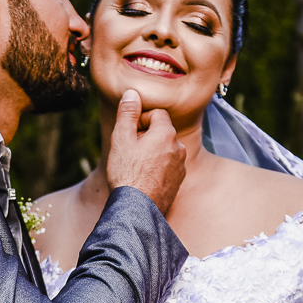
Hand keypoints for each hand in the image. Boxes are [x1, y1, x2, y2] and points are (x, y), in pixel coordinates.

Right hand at [106, 89, 186, 214]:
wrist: (137, 209)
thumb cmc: (127, 173)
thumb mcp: (121, 139)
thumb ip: (128, 113)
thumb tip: (132, 93)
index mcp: (167, 133)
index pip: (157, 113)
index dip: (141, 120)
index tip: (130, 133)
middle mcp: (179, 147)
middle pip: (162, 132)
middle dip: (147, 136)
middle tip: (129, 151)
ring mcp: (181, 166)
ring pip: (165, 150)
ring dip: (153, 152)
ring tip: (135, 166)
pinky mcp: (179, 181)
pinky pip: (168, 166)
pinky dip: (157, 167)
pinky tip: (143, 178)